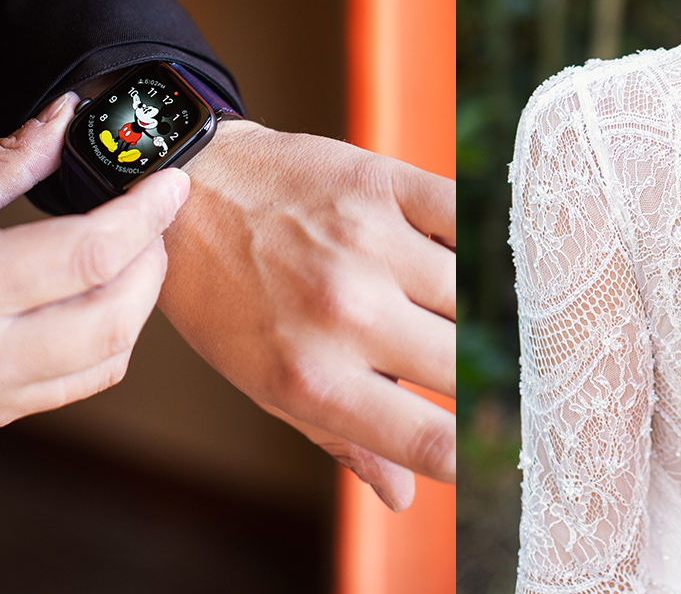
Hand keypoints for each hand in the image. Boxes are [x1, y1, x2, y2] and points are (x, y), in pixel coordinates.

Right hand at [0, 94, 190, 457]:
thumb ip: (4, 165)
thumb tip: (64, 119)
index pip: (87, 252)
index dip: (145, 214)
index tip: (169, 183)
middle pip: (115, 310)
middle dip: (154, 258)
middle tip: (154, 219)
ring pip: (112, 352)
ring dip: (142, 300)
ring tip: (134, 256)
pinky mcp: (3, 414)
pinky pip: (88, 381)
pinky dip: (115, 337)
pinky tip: (105, 300)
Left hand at [160, 120, 454, 509]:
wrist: (187, 198)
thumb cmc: (225, 299)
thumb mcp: (265, 385)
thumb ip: (342, 441)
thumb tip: (404, 495)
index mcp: (315, 379)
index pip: (429, 440)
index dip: (470, 456)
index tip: (482, 449)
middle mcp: (345, 314)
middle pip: (462, 365)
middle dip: (485, 379)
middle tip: (493, 375)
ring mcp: (366, 244)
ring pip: (473, 290)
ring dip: (487, 309)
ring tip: (485, 314)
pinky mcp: (380, 185)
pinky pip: (464, 215)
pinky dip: (484, 237)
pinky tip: (480, 255)